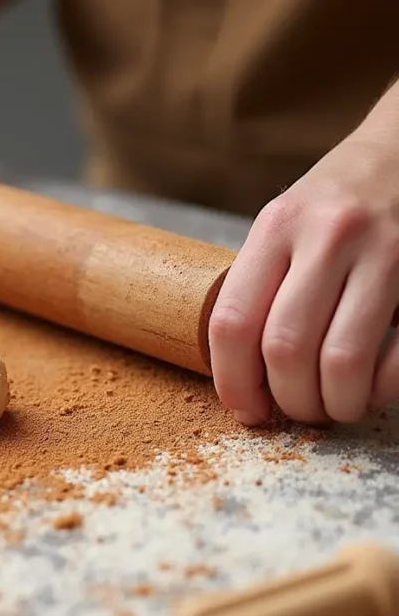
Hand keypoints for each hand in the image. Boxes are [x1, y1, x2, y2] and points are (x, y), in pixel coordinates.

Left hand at [209, 129, 398, 425]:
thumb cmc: (336, 203)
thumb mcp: (284, 224)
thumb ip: (259, 286)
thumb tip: (242, 379)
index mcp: (277, 226)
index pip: (231, 323)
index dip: (232, 382)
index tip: (245, 409)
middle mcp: (328, 235)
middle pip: (284, 349)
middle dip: (288, 400)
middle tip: (295, 412)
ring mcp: (386, 252)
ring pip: (342, 361)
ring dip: (334, 404)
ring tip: (334, 407)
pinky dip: (382, 389)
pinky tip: (373, 387)